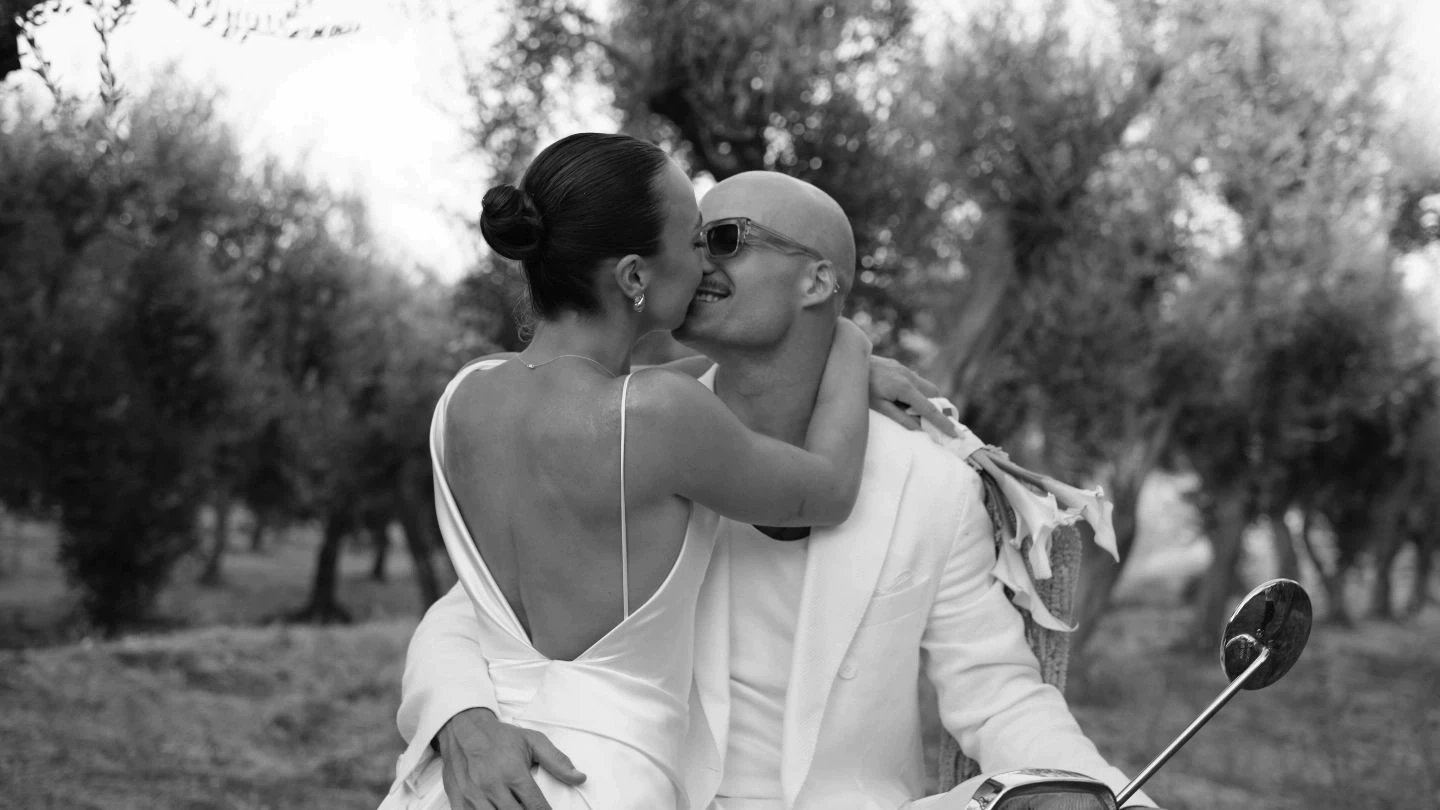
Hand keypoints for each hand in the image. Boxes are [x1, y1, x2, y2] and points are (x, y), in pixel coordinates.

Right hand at [437, 708, 584, 809]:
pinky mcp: (459, 801)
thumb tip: (579, 778)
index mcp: (513, 772)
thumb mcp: (533, 742)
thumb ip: (557, 761)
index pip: (536, 807)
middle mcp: (493, 786)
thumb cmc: (500, 737)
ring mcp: (473, 796)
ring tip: (515, 809)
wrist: (462, 729)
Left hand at [868, 355, 956, 436]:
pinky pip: (915, 380)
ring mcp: (904, 369)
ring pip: (925, 386)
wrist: (849, 363)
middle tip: (927, 420)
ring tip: (908, 409)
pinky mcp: (898, 366)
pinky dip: (915, 391)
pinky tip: (899, 397)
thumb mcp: (879, 407)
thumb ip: (900, 418)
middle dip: (935, 406)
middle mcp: (909, 376)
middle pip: (934, 393)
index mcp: (905, 388)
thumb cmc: (861, 388)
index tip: (954, 433)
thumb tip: (919, 428)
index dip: (943, 422)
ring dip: (924, 398)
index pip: (930, 409)